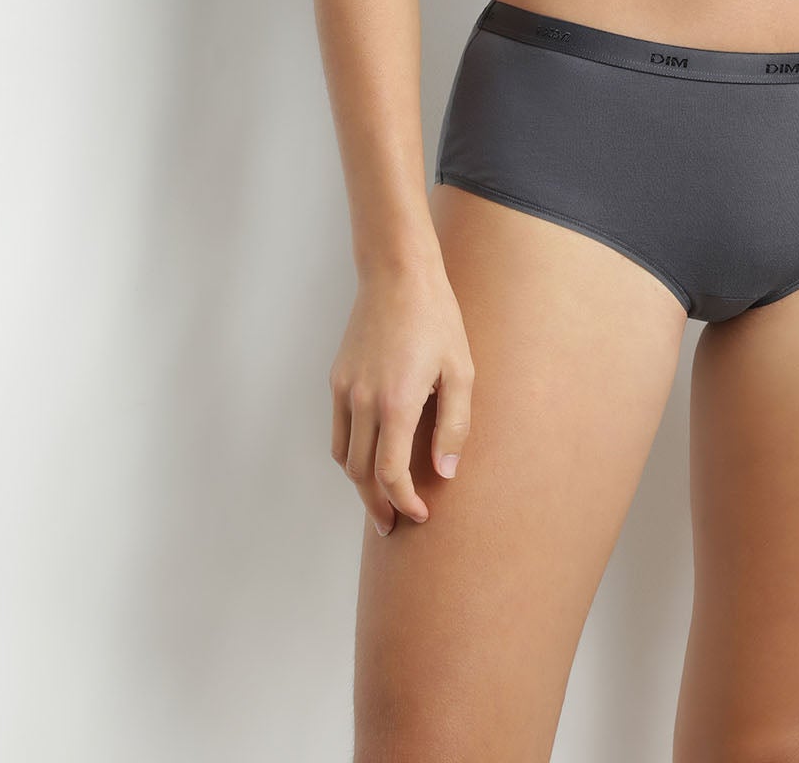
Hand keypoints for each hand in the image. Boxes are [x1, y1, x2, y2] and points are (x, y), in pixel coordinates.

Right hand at [330, 259, 473, 534]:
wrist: (398, 274)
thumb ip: (454, 425)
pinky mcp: (337, 378)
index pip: (390, 474)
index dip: (404, 502)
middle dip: (379, 504)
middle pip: (361, 474)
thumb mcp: (461, 371)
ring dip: (361, 484)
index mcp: (396, 402)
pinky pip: (339, 431)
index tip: (419, 515)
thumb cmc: (437, 319)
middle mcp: (363, 400)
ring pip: (344, 456)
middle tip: (395, 525)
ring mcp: (345, 389)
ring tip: (381, 499)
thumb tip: (445, 472)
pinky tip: (369, 459)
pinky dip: (350, 454)